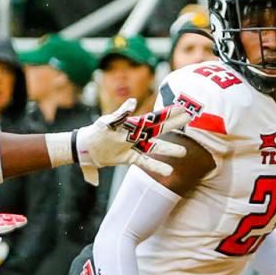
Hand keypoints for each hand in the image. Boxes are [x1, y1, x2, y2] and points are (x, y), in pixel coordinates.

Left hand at [75, 98, 197, 184]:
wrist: (86, 147)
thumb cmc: (97, 131)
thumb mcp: (107, 121)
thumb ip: (120, 113)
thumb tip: (133, 103)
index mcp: (134, 124)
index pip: (154, 118)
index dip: (168, 113)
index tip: (182, 108)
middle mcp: (137, 134)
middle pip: (160, 129)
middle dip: (174, 124)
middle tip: (189, 118)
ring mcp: (135, 146)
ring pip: (156, 147)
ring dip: (169, 149)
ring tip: (184, 152)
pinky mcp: (130, 158)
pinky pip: (145, 162)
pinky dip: (157, 166)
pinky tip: (168, 171)